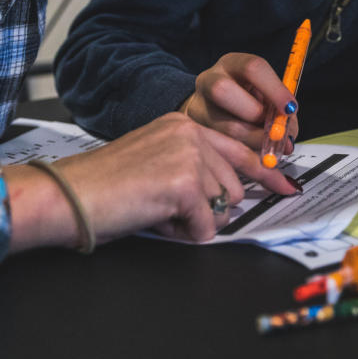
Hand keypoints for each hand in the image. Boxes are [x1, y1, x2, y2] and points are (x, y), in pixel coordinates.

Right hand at [49, 113, 297, 244]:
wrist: (70, 196)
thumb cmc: (104, 188)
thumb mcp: (155, 164)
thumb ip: (192, 169)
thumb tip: (230, 196)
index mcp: (182, 125)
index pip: (238, 150)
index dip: (266, 174)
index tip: (287, 187)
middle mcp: (189, 132)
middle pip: (233, 185)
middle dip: (209, 208)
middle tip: (168, 210)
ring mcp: (189, 155)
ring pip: (221, 206)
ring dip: (193, 221)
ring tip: (156, 211)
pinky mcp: (184, 183)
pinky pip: (206, 226)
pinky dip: (183, 233)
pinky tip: (155, 219)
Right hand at [180, 52, 298, 151]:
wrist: (213, 107)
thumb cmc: (248, 98)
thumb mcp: (265, 94)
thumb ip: (279, 110)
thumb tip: (287, 138)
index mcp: (232, 64)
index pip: (252, 68)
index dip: (274, 89)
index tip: (290, 109)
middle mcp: (209, 80)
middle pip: (223, 90)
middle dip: (254, 113)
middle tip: (273, 129)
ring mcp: (197, 106)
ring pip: (223, 126)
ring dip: (253, 142)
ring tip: (269, 149)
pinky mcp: (196, 131)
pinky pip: (220, 148)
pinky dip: (244, 157)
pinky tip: (255, 158)